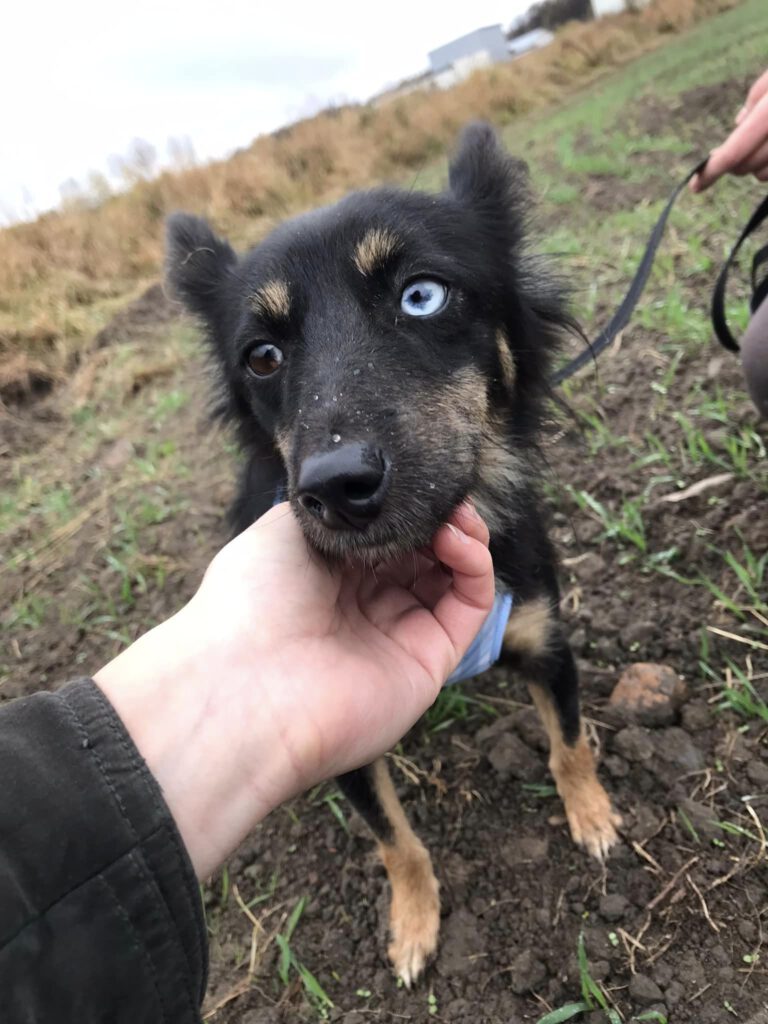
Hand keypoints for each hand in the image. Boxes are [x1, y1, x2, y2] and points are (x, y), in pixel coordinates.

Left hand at [94, 501, 493, 877]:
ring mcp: (399, 634)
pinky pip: (470, 608)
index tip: (417, 475)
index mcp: (328, 573)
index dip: (406, 503)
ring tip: (455, 515)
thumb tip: (375, 496)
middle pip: (423, 552)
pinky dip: (476, 567)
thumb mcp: (282, 529)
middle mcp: (365, 604)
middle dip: (438, 516)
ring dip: (463, 536)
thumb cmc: (250, 601)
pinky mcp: (430, 662)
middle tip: (443, 490)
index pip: (386, 531)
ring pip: (453, 577)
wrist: (246, 686)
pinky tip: (457, 539)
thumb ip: (334, 507)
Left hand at [691, 69, 767, 190]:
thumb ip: (754, 101)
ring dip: (757, 168)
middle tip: (731, 153)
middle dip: (734, 164)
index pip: (734, 152)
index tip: (695, 186)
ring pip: (764, 176)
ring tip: (763, 144)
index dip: (711, 171)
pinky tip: (767, 152)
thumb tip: (738, 124)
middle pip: (747, 167)